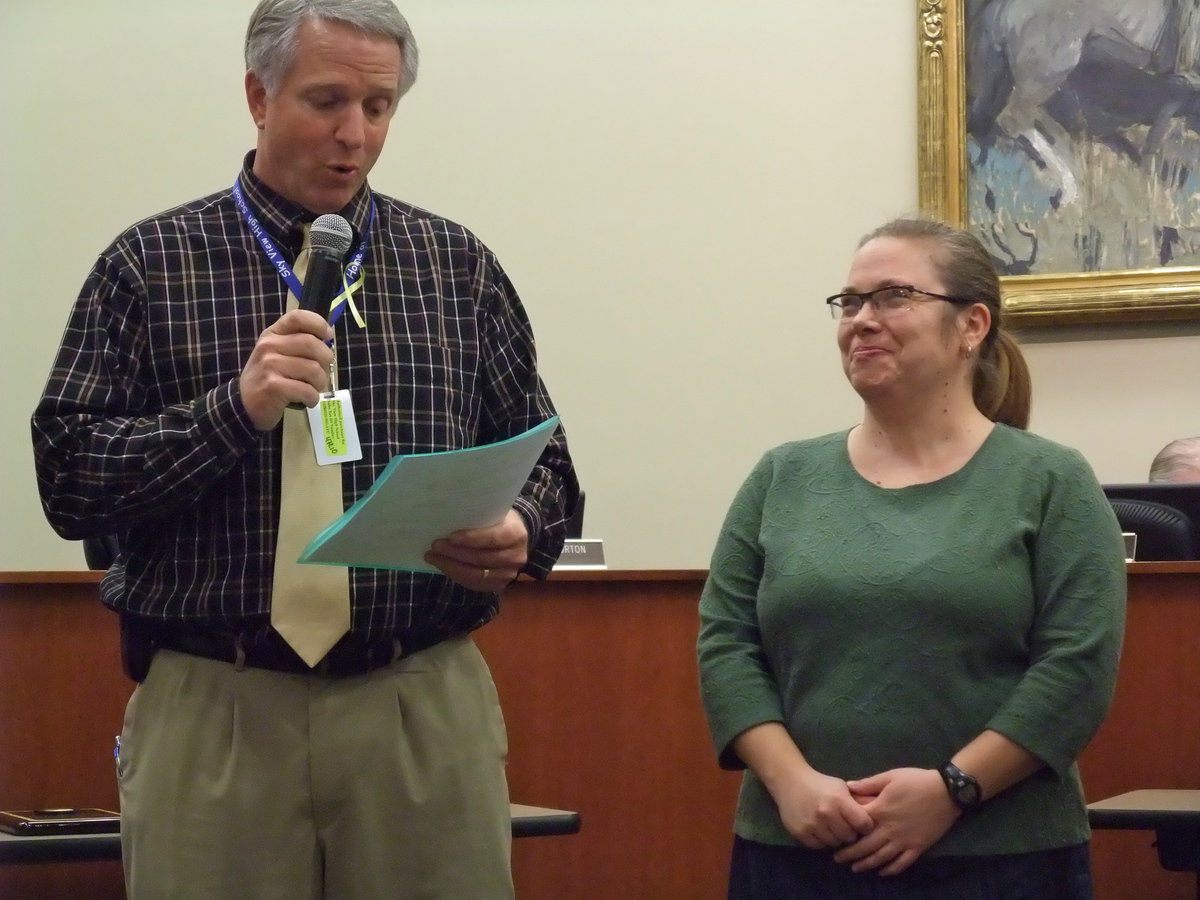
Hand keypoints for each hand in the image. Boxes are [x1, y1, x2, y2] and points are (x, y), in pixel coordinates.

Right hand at [238, 310, 334, 429]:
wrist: (245, 404)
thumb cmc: (269, 377)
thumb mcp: (278, 354)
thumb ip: (298, 343)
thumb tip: (328, 341)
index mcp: (273, 334)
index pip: (297, 317)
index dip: (318, 324)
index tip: (328, 336)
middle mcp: (269, 346)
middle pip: (311, 343)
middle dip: (326, 361)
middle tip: (321, 373)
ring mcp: (269, 365)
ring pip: (313, 369)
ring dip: (320, 383)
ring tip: (312, 388)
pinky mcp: (272, 386)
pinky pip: (307, 390)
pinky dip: (313, 398)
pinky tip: (307, 400)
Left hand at [424, 509, 528, 591]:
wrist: (517, 539)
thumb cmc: (501, 522)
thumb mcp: (496, 513)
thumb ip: (479, 517)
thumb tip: (449, 519)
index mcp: (516, 534)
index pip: (493, 538)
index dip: (472, 539)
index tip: (451, 537)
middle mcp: (516, 557)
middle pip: (481, 558)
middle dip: (454, 553)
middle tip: (435, 546)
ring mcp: (508, 575)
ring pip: (475, 575)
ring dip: (450, 566)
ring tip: (432, 557)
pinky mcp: (499, 586)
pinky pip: (474, 584)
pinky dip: (456, 575)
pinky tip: (443, 566)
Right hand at [772, 768, 874, 849]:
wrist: (789, 781)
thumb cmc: (820, 784)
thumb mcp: (842, 787)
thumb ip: (858, 802)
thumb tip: (880, 815)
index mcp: (840, 801)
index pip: (864, 825)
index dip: (865, 826)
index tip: (862, 824)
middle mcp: (827, 814)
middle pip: (849, 837)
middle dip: (850, 833)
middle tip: (844, 825)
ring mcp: (813, 825)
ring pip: (834, 844)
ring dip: (835, 838)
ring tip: (831, 827)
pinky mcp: (801, 833)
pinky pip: (818, 846)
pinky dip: (821, 840)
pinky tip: (819, 829)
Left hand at [833, 768, 959, 875]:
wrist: (946, 791)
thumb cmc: (916, 781)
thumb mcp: (890, 776)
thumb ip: (868, 783)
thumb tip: (848, 787)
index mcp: (880, 811)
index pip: (856, 825)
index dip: (845, 830)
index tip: (836, 835)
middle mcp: (889, 829)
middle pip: (865, 846)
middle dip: (850, 854)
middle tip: (838, 859)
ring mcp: (904, 841)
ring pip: (881, 858)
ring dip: (866, 864)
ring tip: (855, 868)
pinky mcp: (918, 847)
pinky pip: (902, 863)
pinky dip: (891, 870)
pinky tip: (882, 872)